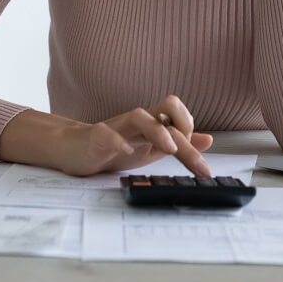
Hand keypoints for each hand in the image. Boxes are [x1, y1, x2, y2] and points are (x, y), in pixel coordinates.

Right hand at [57, 95, 212, 177]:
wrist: (74, 149)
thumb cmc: (114, 147)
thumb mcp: (152, 148)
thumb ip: (178, 143)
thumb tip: (208, 139)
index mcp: (151, 124)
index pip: (178, 117)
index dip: (193, 134)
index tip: (200, 164)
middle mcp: (137, 122)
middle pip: (164, 116)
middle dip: (184, 138)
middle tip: (198, 165)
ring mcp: (116, 128)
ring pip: (138, 116)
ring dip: (157, 130)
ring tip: (169, 149)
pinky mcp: (96, 138)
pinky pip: (106, 134)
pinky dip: (117, 141)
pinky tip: (126, 151)